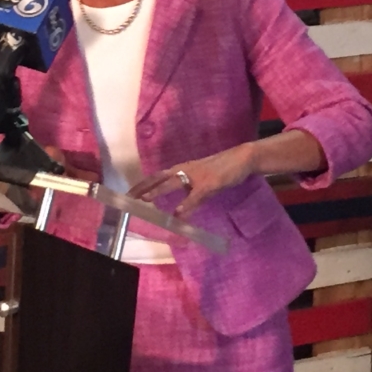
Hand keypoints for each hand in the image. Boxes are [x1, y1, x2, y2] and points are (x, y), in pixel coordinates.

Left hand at [130, 143, 255, 217]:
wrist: (242, 158)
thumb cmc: (221, 169)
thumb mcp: (202, 181)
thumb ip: (191, 192)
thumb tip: (181, 207)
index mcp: (183, 168)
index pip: (158, 175)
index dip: (143, 183)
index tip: (129, 193)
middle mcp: (186, 169)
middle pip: (159, 177)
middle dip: (143, 187)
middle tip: (128, 197)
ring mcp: (197, 175)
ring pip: (173, 183)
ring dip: (158, 191)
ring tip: (145, 200)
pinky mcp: (210, 183)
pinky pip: (196, 195)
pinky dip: (186, 204)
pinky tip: (178, 213)